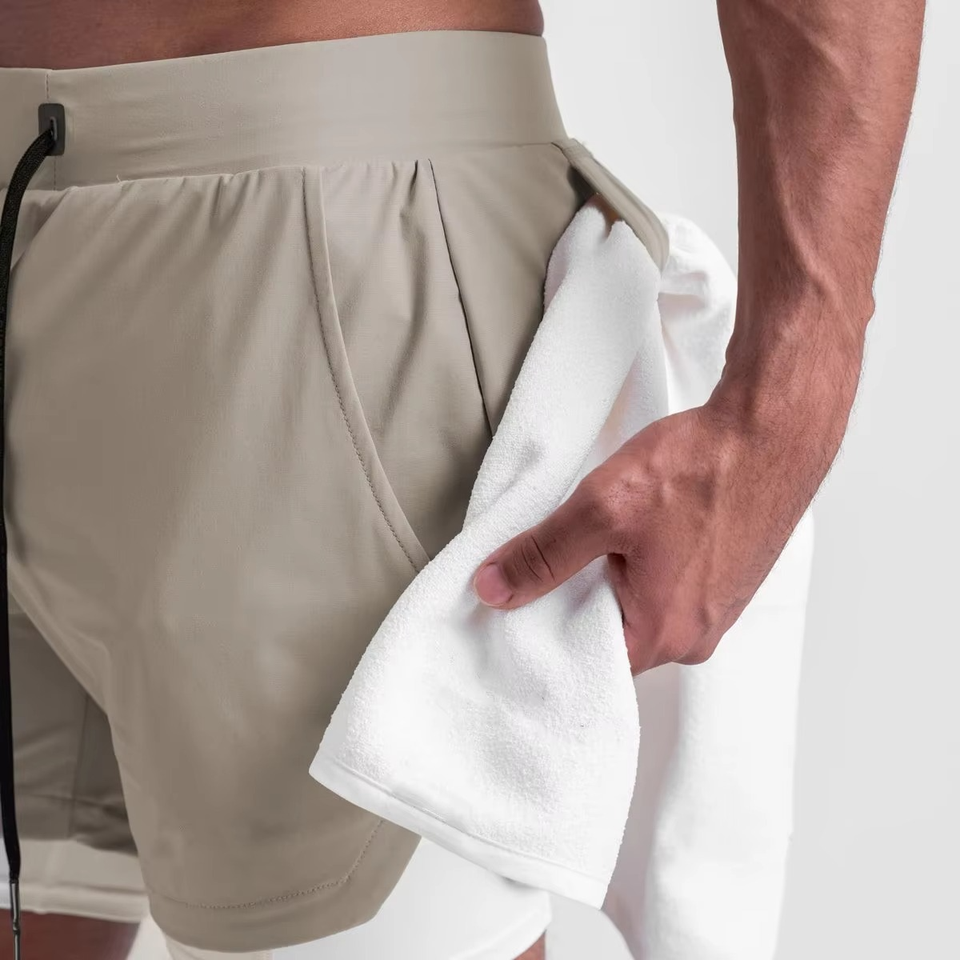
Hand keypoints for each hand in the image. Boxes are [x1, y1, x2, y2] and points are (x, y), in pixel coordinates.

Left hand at [471, 389, 842, 674]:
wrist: (773, 429)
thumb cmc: (703, 468)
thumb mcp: (603, 508)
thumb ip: (544, 554)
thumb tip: (493, 587)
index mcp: (665, 633)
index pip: (584, 662)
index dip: (545, 633)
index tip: (517, 607)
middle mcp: (697, 636)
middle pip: (612, 638)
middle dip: (576, 605)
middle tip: (550, 563)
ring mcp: (717, 610)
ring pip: (640, 611)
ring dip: (611, 581)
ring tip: (595, 541)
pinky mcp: (727, 581)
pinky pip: (669, 591)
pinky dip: (642, 569)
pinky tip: (632, 535)